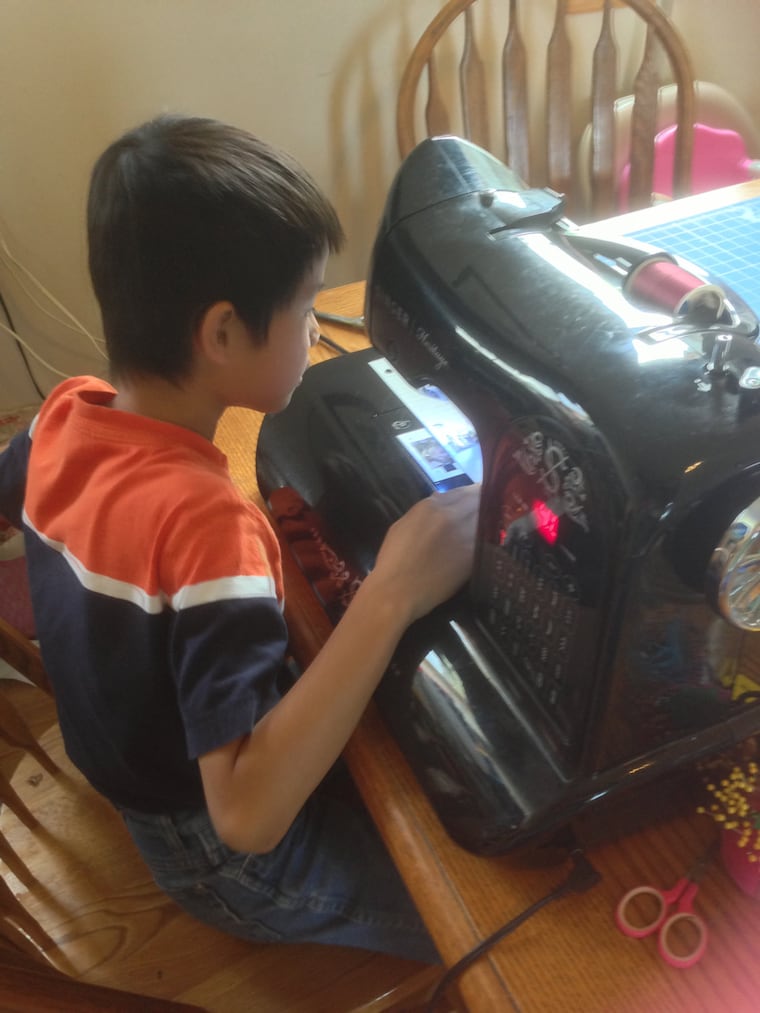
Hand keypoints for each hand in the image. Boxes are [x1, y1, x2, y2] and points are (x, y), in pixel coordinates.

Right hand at [370, 483, 480, 624]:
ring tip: (492, 525)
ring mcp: (464, 533)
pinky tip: (490, 541)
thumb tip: (441, 503)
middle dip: (484, 503)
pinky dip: (490, 538)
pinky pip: (488, 538)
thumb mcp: (403, 526)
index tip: (479, 498)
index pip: (463, 490)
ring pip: (487, 517)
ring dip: (490, 520)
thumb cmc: (393, 561)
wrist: (396, 591)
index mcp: (431, 505)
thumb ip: (424, 513)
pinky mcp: (473, 554)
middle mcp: (451, 514)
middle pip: (479, 499)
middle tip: (491, 510)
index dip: (474, 494)